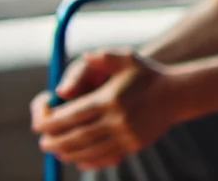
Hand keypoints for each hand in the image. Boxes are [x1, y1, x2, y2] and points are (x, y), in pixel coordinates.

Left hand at [30, 49, 179, 170]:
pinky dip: (87, 161)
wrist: (177, 94)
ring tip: (56, 150)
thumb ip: (101, 57)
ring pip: (87, 152)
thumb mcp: (126, 58)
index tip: (39, 124)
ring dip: (66, 153)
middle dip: (52, 142)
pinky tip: (78, 157)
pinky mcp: (133, 146)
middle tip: (42, 142)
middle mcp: (117, 120)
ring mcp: (126, 135)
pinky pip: (104, 159)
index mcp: (109, 99)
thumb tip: (80, 61)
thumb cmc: (146, 74)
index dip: (48, 123)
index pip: (69, 116)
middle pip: (74, 138)